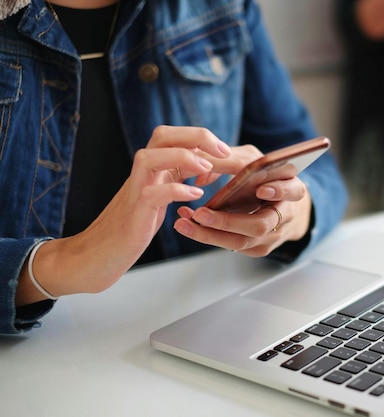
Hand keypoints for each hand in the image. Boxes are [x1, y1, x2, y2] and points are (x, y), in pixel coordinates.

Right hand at [16, 126, 230, 304]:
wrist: (97, 256)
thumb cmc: (132, 228)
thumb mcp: (159, 198)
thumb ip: (175, 179)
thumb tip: (204, 166)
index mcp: (150, 170)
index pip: (172, 136)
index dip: (200, 137)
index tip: (224, 149)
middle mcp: (141, 175)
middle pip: (162, 135)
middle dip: (195, 136)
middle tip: (223, 150)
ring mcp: (134, 192)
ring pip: (151, 157)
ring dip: (183, 157)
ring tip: (208, 167)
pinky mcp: (133, 214)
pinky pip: (152, 194)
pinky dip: (176, 190)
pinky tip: (195, 195)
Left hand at [174, 145, 312, 256]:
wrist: (282, 206)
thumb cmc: (266, 178)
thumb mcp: (255, 161)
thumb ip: (233, 159)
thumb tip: (202, 167)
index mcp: (292, 189)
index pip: (292, 190)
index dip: (279, 191)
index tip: (261, 189)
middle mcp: (286, 216)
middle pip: (260, 225)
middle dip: (228, 221)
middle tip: (201, 213)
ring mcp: (273, 236)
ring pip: (242, 241)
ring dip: (209, 233)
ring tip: (184, 222)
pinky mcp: (259, 248)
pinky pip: (233, 246)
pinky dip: (208, 236)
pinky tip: (189, 225)